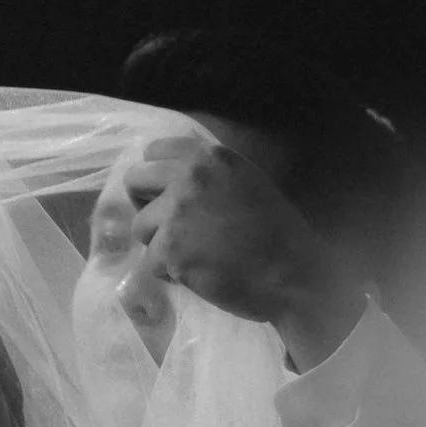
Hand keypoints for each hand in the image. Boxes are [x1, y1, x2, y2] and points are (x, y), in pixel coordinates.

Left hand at [123, 135, 367, 370]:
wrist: (291, 273)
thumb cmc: (275, 233)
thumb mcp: (245, 182)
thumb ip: (208, 174)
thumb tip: (168, 178)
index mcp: (209, 157)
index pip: (154, 152)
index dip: (154, 177)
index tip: (163, 196)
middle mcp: (189, 176)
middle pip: (135, 180)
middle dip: (146, 205)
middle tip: (166, 228)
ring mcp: (177, 211)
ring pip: (140, 227)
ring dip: (160, 245)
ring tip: (193, 255)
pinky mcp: (170, 248)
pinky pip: (150, 262)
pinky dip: (169, 273)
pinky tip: (197, 274)